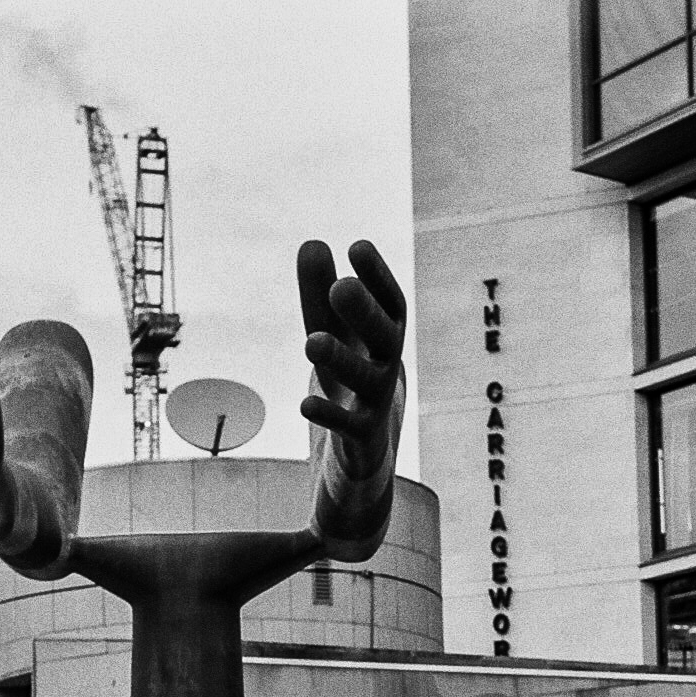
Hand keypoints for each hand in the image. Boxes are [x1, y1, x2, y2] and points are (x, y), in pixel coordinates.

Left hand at [298, 240, 405, 480]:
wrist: (365, 454)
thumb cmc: (347, 380)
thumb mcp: (330, 335)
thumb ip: (319, 295)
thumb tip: (312, 242)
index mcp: (386, 338)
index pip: (390, 303)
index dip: (377, 276)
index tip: (357, 246)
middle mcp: (388, 367)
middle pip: (384, 337)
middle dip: (365, 312)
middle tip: (342, 287)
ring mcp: (377, 404)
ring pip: (365, 381)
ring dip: (341, 360)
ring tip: (311, 342)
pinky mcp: (362, 439)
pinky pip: (349, 428)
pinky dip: (329, 416)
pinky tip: (305, 404)